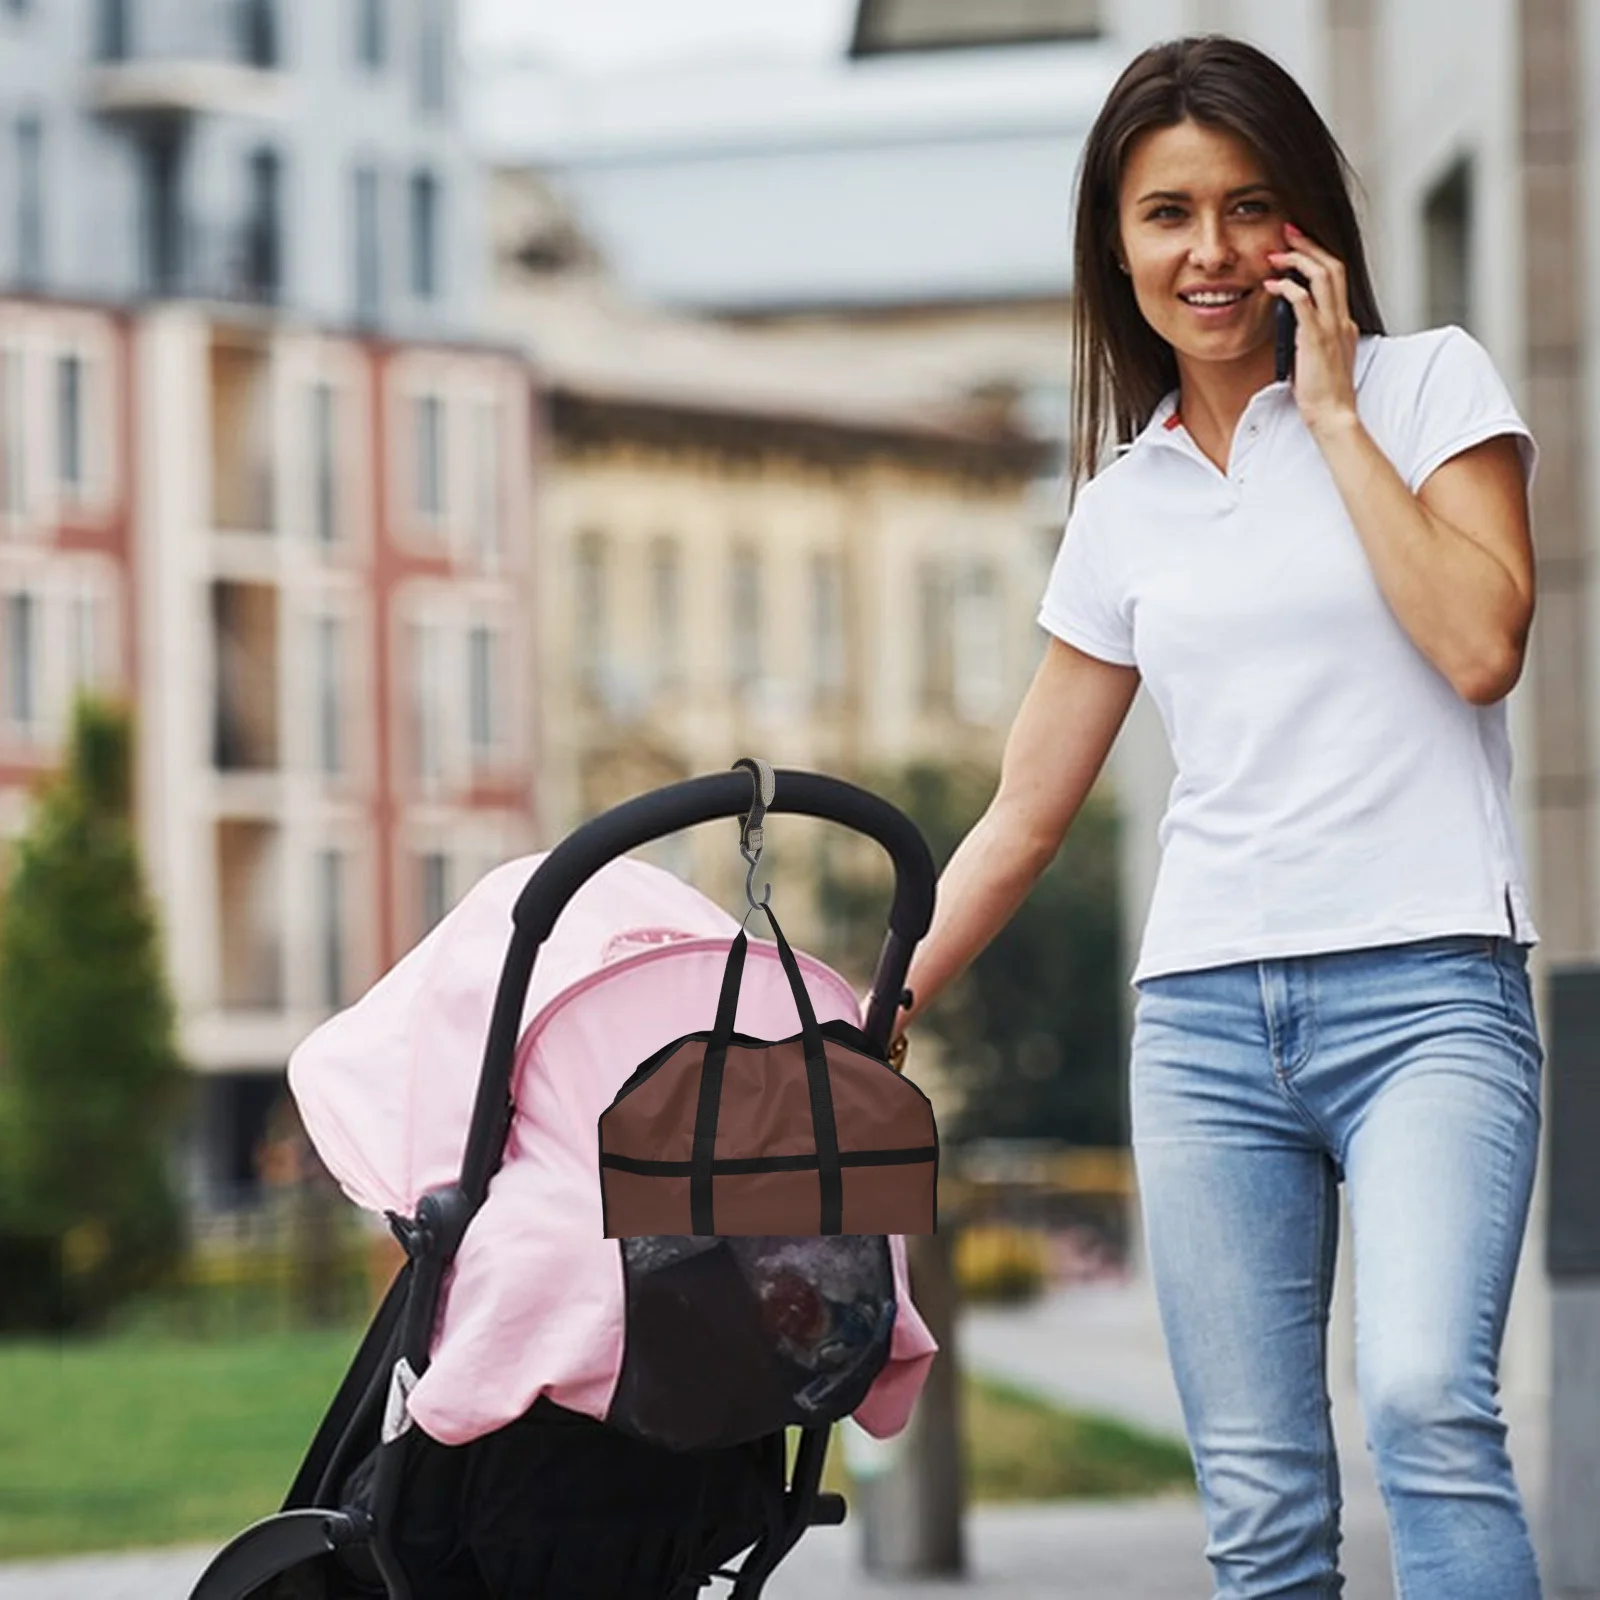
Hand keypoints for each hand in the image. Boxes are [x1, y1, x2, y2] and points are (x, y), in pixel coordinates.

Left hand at [1266, 223, 1359, 438]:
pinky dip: (1287, 289)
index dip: (1316, 256)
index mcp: (1342, 322)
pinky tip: (1271, 286)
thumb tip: (1292, 322)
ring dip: (1298, 260)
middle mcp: (1341, 319)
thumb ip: (1310, 335)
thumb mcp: (1316, 357)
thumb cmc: (1322, 393)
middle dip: (1309, 245)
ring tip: (1276, 254)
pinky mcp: (1316, 339)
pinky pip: (1303, 303)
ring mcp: (1331, 327)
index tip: (1296, 244)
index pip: (1334, 277)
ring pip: (1323, 276)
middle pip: (1332, 266)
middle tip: (1287, 232)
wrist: (1333, 414)